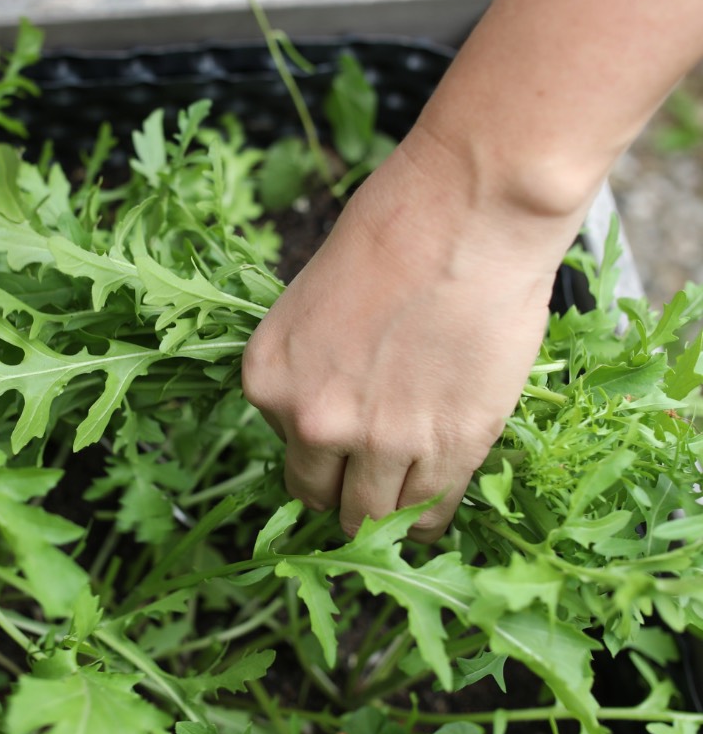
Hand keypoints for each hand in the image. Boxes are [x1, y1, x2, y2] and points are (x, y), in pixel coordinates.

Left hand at [241, 134, 569, 541]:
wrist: (467, 215)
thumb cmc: (393, 233)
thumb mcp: (313, 300)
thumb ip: (313, 365)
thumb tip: (334, 404)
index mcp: (267, 378)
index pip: (283, 447)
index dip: (318, 443)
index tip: (347, 433)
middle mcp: (311, 419)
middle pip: (319, 496)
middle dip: (343, 490)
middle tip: (371, 477)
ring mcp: (378, 442)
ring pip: (372, 519)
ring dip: (386, 513)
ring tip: (406, 494)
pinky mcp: (447, 449)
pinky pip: (428, 514)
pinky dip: (428, 516)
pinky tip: (433, 501)